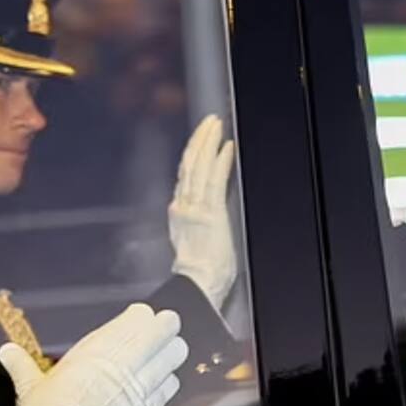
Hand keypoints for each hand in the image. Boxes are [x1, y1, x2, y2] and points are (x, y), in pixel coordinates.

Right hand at [0, 304, 187, 405]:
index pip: (132, 320)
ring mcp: (137, 386)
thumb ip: (21, 366)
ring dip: (172, 351)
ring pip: (172, 356)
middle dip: (164, 326)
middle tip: (165, 325)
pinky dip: (169, 382)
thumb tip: (6, 352)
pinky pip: (169, 388)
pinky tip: (166, 381)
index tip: (140, 317)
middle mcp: (121, 363)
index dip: (140, 317)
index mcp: (94, 350)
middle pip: (160, 331)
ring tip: (170, 349)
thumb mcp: (29, 387)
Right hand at [169, 114, 236, 310]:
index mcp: (178, 212)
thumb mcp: (188, 241)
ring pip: (199, 167)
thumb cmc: (199, 272)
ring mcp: (196, 208)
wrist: (197, 284)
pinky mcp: (210, 212)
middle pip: (189, 165)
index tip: (200, 138)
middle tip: (209, 121)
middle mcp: (183, 205)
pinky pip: (214, 180)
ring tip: (216, 125)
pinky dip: (220, 161)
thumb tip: (188, 210)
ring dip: (208, 143)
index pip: (185, 175)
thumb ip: (188, 222)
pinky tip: (226, 147)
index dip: (192, 154)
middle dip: (199, 140)